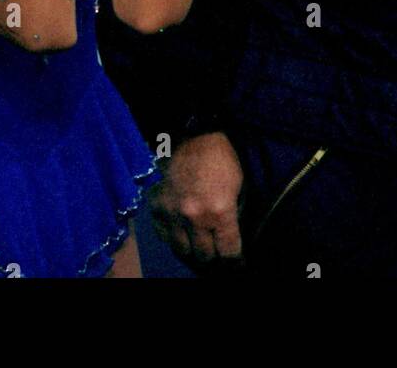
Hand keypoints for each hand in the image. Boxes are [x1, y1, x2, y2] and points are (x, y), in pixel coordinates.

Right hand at [150, 132, 244, 266]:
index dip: (235, 261)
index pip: (229, 253)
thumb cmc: (221, 159)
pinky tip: (181, 230)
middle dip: (214, 256)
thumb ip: (233, 216)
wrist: (192, 134)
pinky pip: (164, 236)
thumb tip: (230, 238)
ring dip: (192, 249)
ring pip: (182, 251)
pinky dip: (173, 237)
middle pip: (204, 256)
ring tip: (198, 243)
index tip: (236, 262)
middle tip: (216, 250)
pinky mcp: (157, 207)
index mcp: (220, 211)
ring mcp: (173, 213)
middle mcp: (195, 218)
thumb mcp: (239, 187)